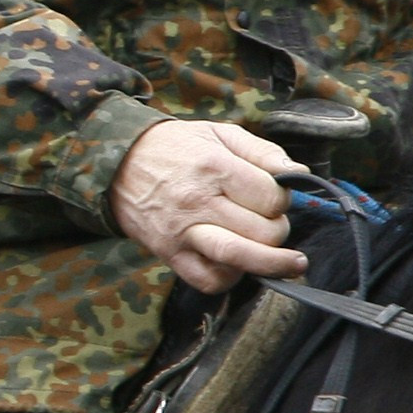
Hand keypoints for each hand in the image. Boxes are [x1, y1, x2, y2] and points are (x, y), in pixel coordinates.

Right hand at [113, 119, 306, 294]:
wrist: (114, 163)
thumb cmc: (173, 147)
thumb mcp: (217, 133)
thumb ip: (262, 151)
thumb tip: (299, 173)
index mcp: (214, 168)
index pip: (272, 199)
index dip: (283, 200)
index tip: (273, 196)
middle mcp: (198, 202)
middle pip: (264, 231)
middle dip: (279, 229)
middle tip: (270, 221)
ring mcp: (182, 231)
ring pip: (239, 258)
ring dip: (272, 264)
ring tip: (290, 263)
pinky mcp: (169, 253)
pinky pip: (208, 279)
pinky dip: (231, 277)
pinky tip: (239, 265)